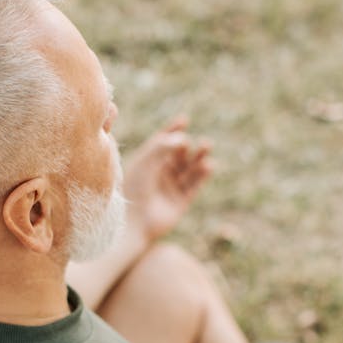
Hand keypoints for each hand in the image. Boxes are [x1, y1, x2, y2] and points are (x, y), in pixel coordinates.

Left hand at [123, 116, 212, 241]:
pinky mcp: (181, 202)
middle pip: (178, 154)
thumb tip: (183, 137)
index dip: (173, 131)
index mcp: (146, 163)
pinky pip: (195, 184)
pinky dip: (203, 174)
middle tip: (190, 142)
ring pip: (189, 168)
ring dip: (199, 156)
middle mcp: (159, 175)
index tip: (184, 120)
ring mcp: (170, 188)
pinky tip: (209, 165)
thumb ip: (163, 146)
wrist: (134, 222)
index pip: (162, 143)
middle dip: (187, 145)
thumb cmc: (134, 190)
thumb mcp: (146, 162)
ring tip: (207, 145)